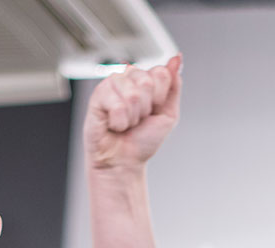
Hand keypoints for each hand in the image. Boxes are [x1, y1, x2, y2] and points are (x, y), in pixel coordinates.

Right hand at [84, 56, 182, 173]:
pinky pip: (117, 105)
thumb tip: (176, 59)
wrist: (125, 162)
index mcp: (145, 80)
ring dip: (132, 117)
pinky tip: (114, 124)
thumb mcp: (168, 114)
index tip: (153, 110)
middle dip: (145, 108)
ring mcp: (112, 85)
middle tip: (137, 119)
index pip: (161, 73)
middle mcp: (128, 79)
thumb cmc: (142, 140)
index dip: (160, 96)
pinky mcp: (98, 96)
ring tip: (125, 122)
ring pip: (132, 94)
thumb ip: (174, 85)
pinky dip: (119, 122)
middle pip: (146, 81)